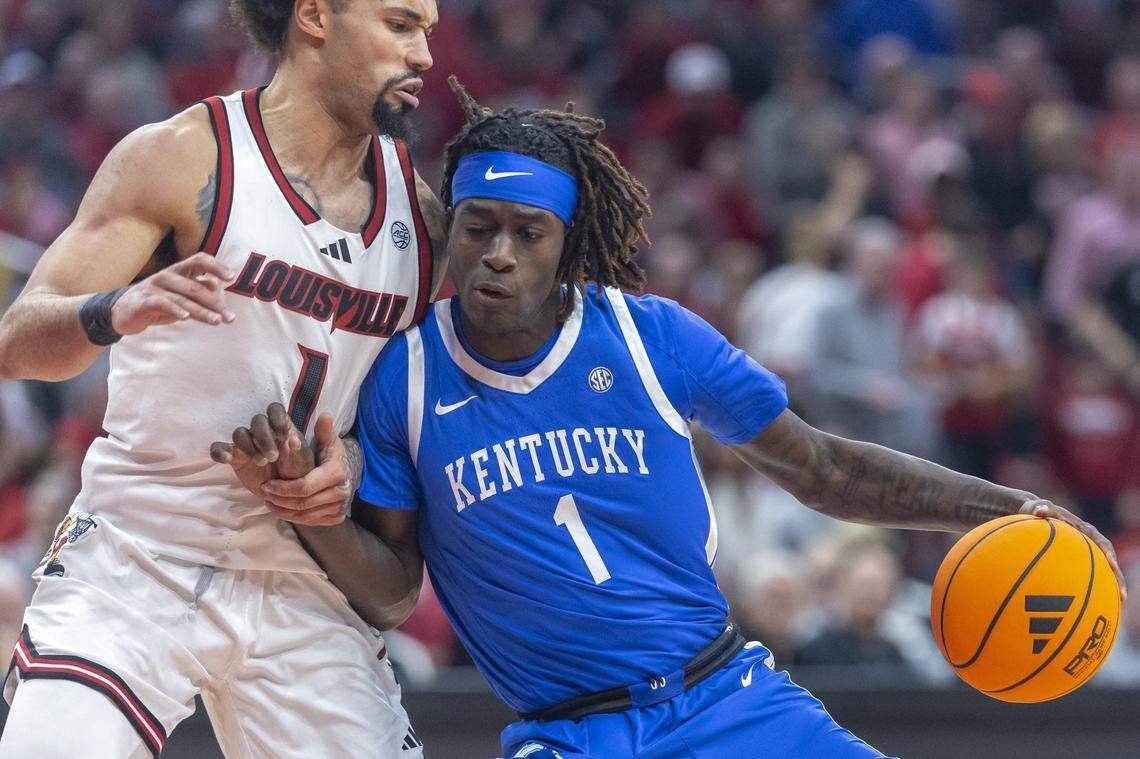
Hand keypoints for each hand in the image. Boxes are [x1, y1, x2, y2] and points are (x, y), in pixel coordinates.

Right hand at [112, 252, 235, 334]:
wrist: (123, 312)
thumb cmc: (158, 301)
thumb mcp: (180, 295)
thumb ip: (197, 289)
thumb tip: (216, 285)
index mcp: (178, 271)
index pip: (199, 260)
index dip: (216, 266)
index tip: (231, 277)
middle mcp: (167, 276)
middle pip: (195, 287)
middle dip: (215, 304)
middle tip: (230, 318)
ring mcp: (154, 288)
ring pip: (182, 299)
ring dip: (202, 311)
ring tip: (217, 321)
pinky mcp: (143, 301)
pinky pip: (161, 304)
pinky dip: (174, 310)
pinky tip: (185, 318)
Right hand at [209, 402, 314, 502]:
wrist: (285, 492)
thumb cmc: (296, 472)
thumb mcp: (303, 462)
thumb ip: (299, 450)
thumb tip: (293, 439)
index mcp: (280, 427)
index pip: (274, 409)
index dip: (277, 418)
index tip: (283, 436)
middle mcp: (263, 432)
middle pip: (257, 421)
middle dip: (264, 438)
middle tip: (273, 457)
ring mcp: (247, 444)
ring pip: (239, 433)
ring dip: (249, 447)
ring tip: (262, 462)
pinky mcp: (234, 458)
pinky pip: (219, 448)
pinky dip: (219, 452)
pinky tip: (227, 460)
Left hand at [260, 412, 358, 526]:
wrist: (347, 470)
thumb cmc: (331, 454)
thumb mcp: (328, 440)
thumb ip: (324, 430)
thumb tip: (324, 416)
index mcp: (336, 473)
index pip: (304, 487)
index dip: (282, 488)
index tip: (266, 484)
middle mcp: (341, 492)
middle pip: (303, 504)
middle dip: (279, 500)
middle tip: (264, 493)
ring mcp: (339, 506)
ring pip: (306, 516)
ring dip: (284, 511)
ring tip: (269, 502)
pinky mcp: (336, 516)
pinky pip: (312, 522)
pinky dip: (295, 519)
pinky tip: (283, 510)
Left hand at [1019, 499, 1126, 600]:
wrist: (1036, 514)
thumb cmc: (1036, 512)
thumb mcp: (1036, 508)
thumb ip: (1040, 509)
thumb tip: (1040, 511)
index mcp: (1083, 529)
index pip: (1100, 540)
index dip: (1107, 552)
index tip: (1111, 564)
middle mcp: (1090, 540)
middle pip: (1109, 560)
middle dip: (1117, 577)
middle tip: (1122, 595)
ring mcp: (1086, 550)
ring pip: (1104, 569)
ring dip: (1112, 585)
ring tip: (1119, 602)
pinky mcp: (1079, 558)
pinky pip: (1090, 573)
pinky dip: (1094, 586)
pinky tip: (1094, 604)